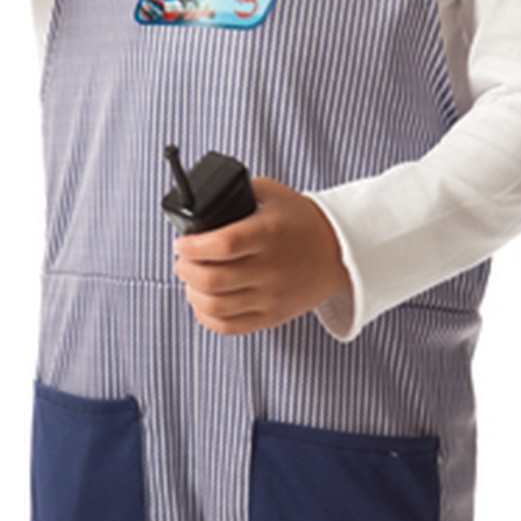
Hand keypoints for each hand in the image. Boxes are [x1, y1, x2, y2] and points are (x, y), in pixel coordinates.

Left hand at [172, 178, 351, 335]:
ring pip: (214, 305)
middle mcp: (270, 268)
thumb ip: (235, 194)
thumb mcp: (270, 194)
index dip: (193, 246)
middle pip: (211, 279)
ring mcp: (271, 296)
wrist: (338, 252)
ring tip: (192, 278)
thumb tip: (197, 205)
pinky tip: (204, 300)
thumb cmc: (299, 220)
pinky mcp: (272, 316)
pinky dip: (206, 316)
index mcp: (268, 234)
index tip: (182, 242)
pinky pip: (227, 326)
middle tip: (184, 259)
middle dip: (185, 269)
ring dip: (191, 292)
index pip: (222, 245)